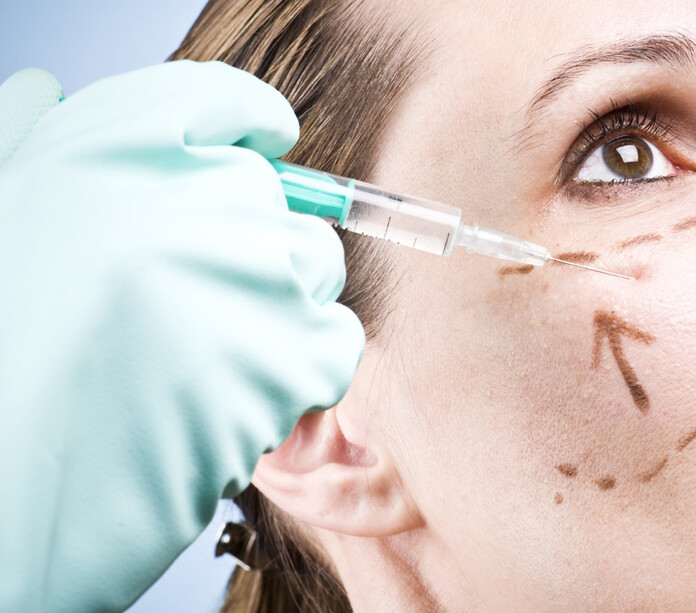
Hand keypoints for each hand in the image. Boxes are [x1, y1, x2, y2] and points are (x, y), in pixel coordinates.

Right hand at [0, 61, 363, 611]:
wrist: (6, 475)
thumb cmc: (1, 341)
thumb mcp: (0, 209)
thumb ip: (39, 141)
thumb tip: (45, 89)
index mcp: (120, 143)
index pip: (221, 98)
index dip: (245, 126)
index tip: (258, 145)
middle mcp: (205, 193)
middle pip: (280, 196)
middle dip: (254, 241)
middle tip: (197, 298)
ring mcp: (262, 273)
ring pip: (315, 267)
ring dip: (279, 304)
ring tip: (203, 356)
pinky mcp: (298, 354)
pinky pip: (334, 342)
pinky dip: (301, 367)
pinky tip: (233, 394)